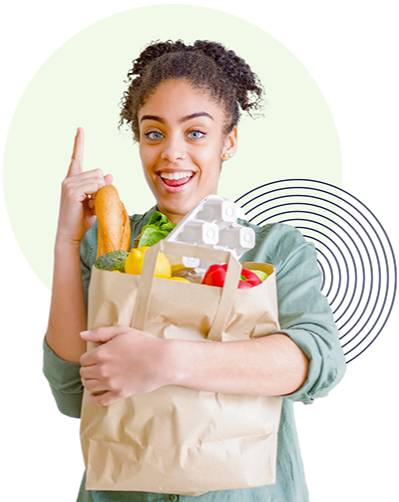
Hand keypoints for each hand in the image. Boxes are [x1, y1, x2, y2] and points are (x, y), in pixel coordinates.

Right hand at [56, 127, 112, 246]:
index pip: (77, 157)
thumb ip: (101, 187)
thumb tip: (110, 175)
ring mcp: (70, 184)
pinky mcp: (73, 191)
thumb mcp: (96, 201)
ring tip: (91, 206)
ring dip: (100, 193)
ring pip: (98, 179)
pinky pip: (95, 186)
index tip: (80, 129)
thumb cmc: (82, 219)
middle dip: (102, 187)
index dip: (79, 143)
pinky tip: (89, 206)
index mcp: (74, 179)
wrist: (71, 233)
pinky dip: (97, 196)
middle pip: (98, 172)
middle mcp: (70, 179)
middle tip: (94, 203)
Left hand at [79, 326, 174, 405]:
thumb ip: (101, 332)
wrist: (163, 360)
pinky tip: (92, 397)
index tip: (94, 357)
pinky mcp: (120, 394)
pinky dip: (93, 400)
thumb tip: (82, 335)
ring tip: (93, 379)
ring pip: (89, 386)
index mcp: (102, 353)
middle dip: (87, 369)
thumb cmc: (145, 343)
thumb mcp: (123, 331)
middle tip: (94, 368)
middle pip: (84, 373)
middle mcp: (103, 369)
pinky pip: (101, 401)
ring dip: (88, 382)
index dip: (88, 357)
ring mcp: (111, 383)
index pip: (83, 359)